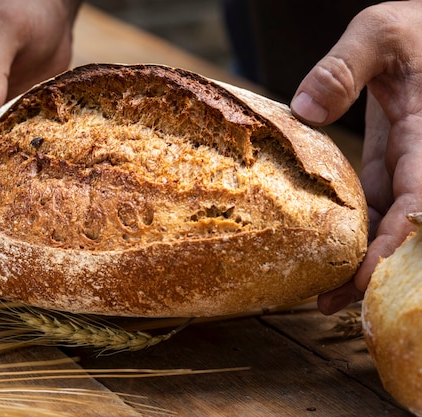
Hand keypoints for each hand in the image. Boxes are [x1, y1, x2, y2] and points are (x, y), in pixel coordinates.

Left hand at [289, 1, 421, 313]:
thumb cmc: (418, 26)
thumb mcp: (380, 33)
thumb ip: (344, 68)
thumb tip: (304, 109)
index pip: (420, 201)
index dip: (397, 241)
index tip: (367, 275)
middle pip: (408, 226)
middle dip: (376, 268)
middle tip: (334, 303)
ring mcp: (410, 167)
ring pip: (393, 223)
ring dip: (364, 261)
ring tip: (325, 296)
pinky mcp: (394, 165)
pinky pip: (380, 208)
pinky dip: (359, 234)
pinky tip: (332, 257)